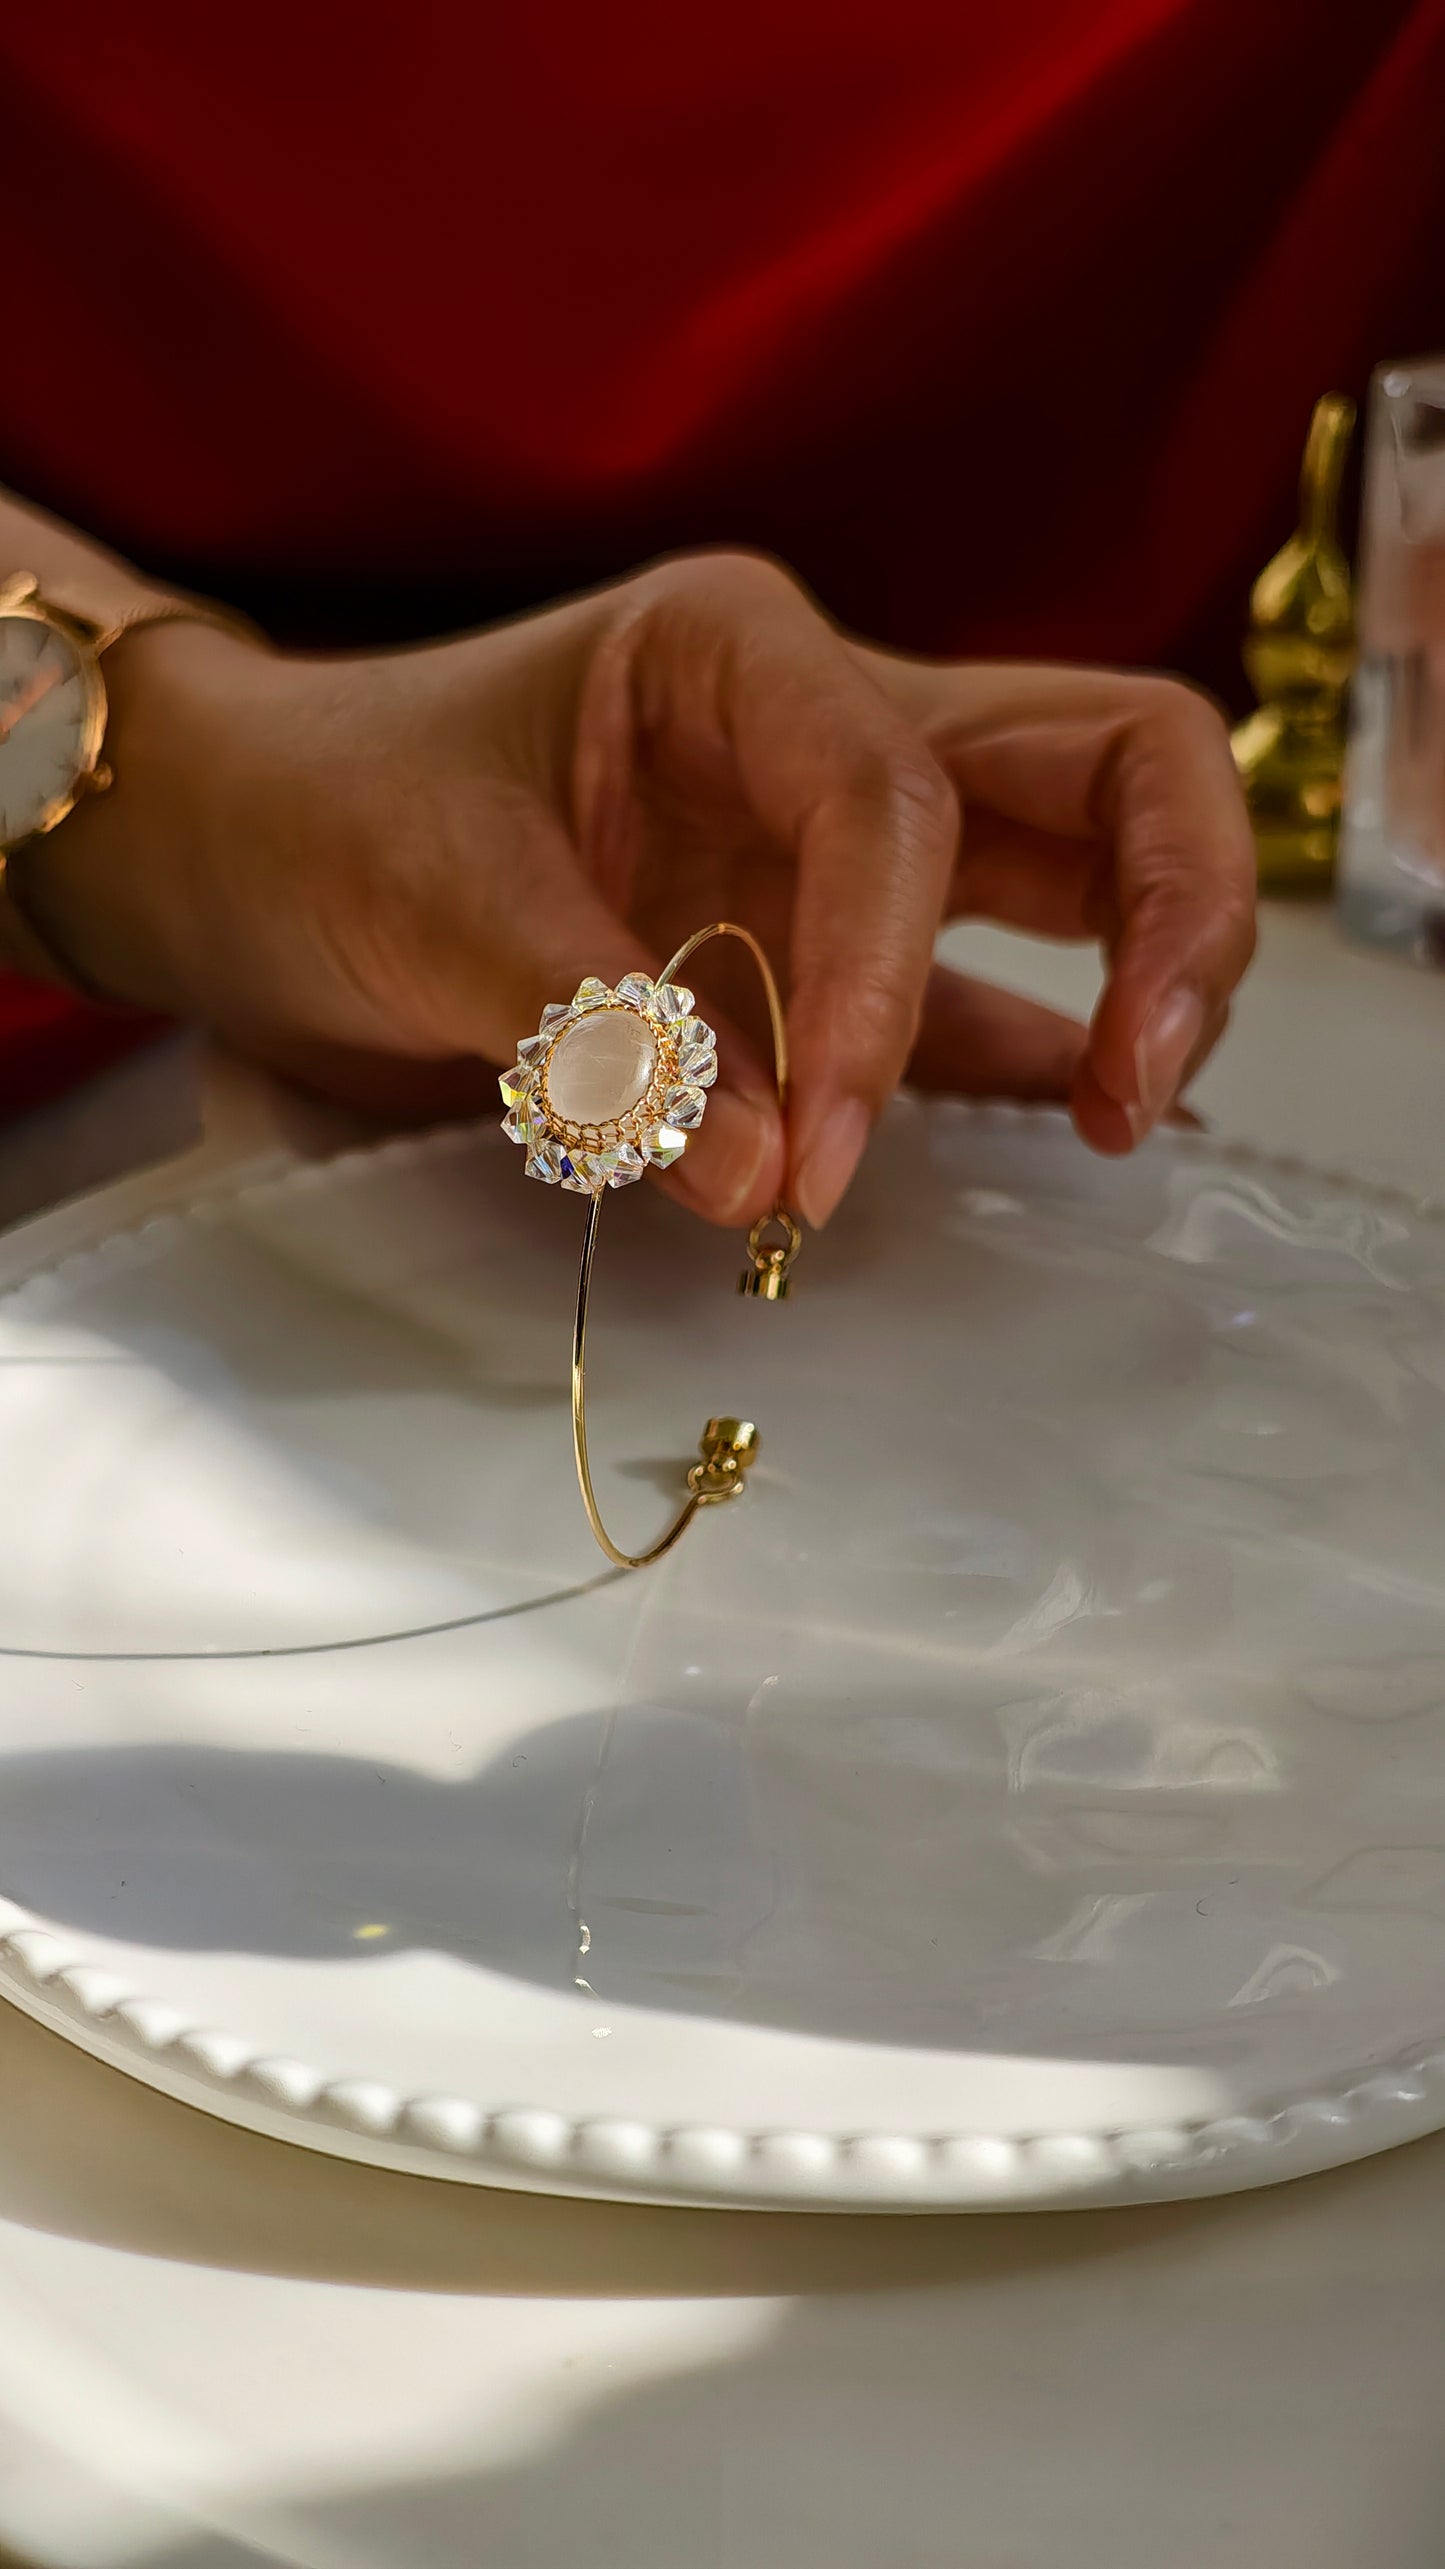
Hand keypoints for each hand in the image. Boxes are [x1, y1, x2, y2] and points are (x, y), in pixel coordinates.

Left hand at [34, 551, 1254, 1226]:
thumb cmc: (327, 819)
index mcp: (734, 652)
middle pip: (1107, 760)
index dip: (887, 982)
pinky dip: (1035, 1057)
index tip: (826, 1158)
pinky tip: (1072, 1135)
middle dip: (1172, 907)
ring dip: (1144, 974)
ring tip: (1119, 1121)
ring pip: (1087, 857)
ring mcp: (845, 837)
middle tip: (1137, 1085)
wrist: (255, 855)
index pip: (893, 800)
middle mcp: (826, 718)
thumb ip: (598, 1034)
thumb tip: (761, 1178)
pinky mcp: (830, 947)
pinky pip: (983, 990)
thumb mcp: (432, 903)